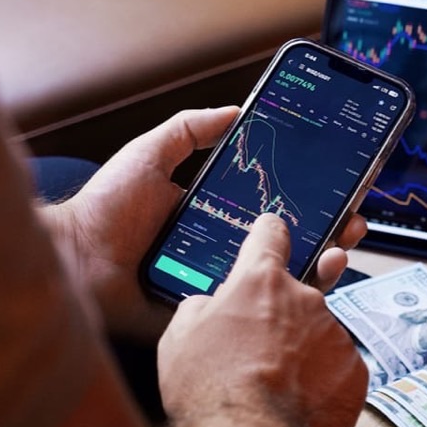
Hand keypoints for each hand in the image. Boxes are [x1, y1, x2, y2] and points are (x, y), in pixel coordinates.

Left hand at [39, 107, 368, 342]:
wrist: (73, 260)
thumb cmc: (104, 209)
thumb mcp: (151, 154)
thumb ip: (189, 130)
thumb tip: (236, 110)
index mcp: (216, 216)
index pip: (276, 208)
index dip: (311, 200)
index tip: (341, 190)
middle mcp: (224, 251)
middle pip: (289, 244)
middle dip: (329, 233)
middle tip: (353, 223)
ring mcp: (220, 285)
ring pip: (280, 280)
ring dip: (318, 266)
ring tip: (340, 251)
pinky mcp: (209, 317)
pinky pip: (252, 314)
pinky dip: (285, 304)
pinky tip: (309, 286)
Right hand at [158, 213, 368, 426]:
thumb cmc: (209, 389)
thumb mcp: (180, 335)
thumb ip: (203, 306)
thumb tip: (213, 305)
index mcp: (261, 281)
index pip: (271, 235)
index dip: (269, 235)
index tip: (274, 234)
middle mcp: (305, 299)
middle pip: (297, 294)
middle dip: (281, 316)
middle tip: (260, 349)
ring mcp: (335, 334)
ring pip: (318, 334)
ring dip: (302, 352)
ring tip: (274, 386)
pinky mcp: (355, 369)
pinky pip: (337, 367)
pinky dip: (322, 381)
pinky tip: (299, 402)